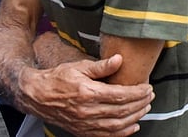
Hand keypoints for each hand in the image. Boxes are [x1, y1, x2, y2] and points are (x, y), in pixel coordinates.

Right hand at [18, 54, 153, 136]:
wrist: (37, 95)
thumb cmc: (58, 78)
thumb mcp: (79, 66)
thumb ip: (102, 66)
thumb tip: (120, 59)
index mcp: (88, 93)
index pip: (121, 95)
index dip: (138, 92)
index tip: (148, 88)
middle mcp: (87, 111)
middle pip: (122, 111)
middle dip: (140, 104)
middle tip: (150, 97)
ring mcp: (84, 123)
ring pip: (116, 125)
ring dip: (135, 118)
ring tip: (145, 108)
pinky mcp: (81, 131)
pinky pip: (106, 136)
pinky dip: (122, 133)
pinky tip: (133, 126)